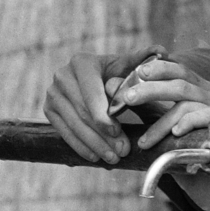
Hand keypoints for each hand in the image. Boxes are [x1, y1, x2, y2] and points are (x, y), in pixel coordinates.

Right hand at [44, 45, 164, 163]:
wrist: (98, 81)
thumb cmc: (118, 74)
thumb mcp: (130, 66)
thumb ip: (144, 60)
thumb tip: (161, 52)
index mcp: (81, 62)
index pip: (90, 92)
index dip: (103, 114)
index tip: (118, 131)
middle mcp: (62, 75)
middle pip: (82, 112)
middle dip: (102, 135)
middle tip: (121, 152)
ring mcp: (52, 94)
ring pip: (74, 125)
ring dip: (94, 145)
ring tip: (113, 158)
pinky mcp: (49, 110)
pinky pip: (64, 133)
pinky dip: (80, 147)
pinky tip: (95, 157)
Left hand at [107, 58, 209, 152]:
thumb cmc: (186, 145)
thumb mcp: (162, 121)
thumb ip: (141, 103)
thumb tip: (111, 85)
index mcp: (197, 87)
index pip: (178, 69)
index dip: (159, 68)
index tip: (138, 71)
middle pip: (180, 83)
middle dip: (151, 90)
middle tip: (127, 97)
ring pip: (186, 104)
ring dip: (161, 123)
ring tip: (144, 141)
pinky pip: (204, 119)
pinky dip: (186, 125)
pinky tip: (174, 134)